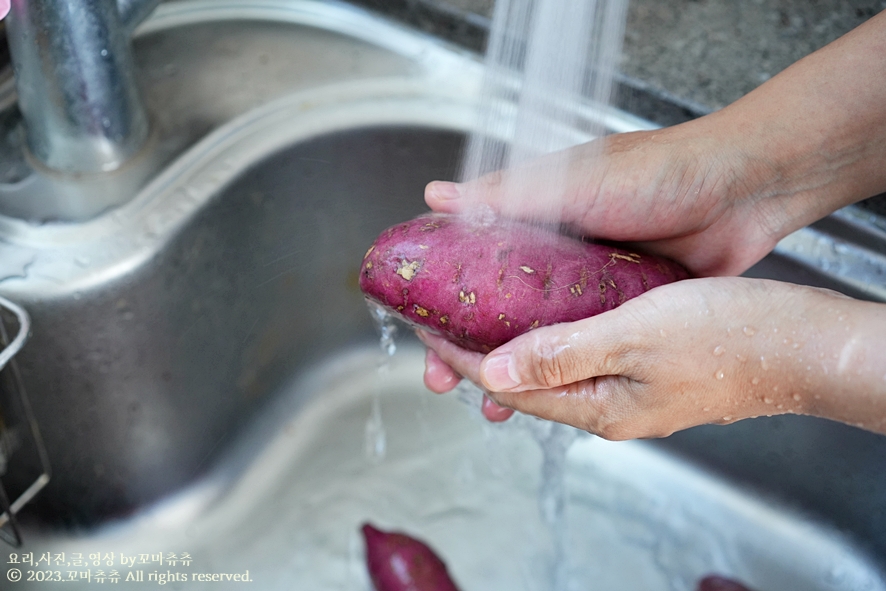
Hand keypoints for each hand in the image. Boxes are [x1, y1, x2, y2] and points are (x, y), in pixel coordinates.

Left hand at [421, 277, 885, 438]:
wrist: (803, 343)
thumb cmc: (731, 338)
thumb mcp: (635, 335)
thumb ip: (562, 354)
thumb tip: (494, 374)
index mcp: (598, 406)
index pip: (506, 387)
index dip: (460, 356)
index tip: (425, 327)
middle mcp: (606, 406)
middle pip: (521, 385)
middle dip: (475, 356)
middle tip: (438, 322)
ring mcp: (626, 390)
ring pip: (548, 370)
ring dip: (509, 347)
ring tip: (478, 317)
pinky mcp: (645, 370)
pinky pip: (579, 357)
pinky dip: (549, 338)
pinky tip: (543, 316)